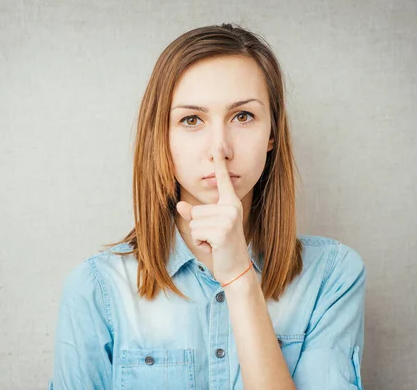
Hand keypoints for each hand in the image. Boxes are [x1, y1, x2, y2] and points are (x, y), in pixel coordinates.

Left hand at [176, 146, 250, 283]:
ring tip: (215, 243)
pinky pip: (196, 232)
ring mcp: (228, 218)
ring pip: (194, 222)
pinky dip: (201, 244)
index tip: (217, 147)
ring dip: (200, 237)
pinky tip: (214, 248)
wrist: (237, 270)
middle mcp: (232, 207)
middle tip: (215, 238)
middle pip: (196, 210)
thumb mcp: (208, 229)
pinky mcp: (222, 231)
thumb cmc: (223, 248)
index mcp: (231, 203)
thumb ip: (194, 215)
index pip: (223, 181)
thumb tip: (179, 204)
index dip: (219, 164)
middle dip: (199, 228)